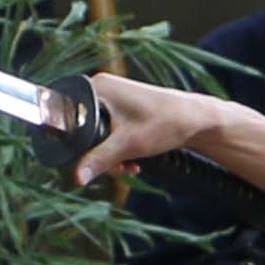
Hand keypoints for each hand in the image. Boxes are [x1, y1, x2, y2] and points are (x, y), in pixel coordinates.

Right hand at [67, 70, 226, 184]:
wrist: (197, 120)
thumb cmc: (166, 123)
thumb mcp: (129, 145)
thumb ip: (99, 160)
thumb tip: (76, 177)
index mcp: (97, 86)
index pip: (67, 114)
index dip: (73, 139)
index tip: (86, 158)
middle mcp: (102, 88)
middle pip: (82, 127)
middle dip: (98, 153)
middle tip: (117, 167)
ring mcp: (112, 98)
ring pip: (97, 133)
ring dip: (110, 155)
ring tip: (129, 166)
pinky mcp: (122, 109)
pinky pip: (109, 132)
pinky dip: (118, 149)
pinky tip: (132, 161)